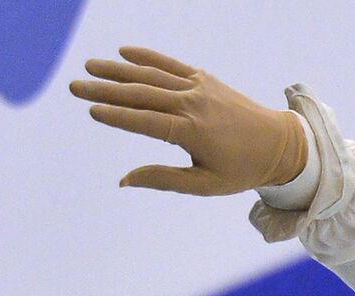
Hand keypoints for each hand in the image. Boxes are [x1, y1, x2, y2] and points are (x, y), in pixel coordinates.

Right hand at [69, 46, 306, 195]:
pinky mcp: (205, 80)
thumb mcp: (205, 185)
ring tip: (89, 67)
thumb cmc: (242, 170)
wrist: (279, 144)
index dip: (116, 116)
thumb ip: (164, 179)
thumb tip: (124, 180)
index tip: (90, 110)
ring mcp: (200, 88)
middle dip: (105, 89)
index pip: (145, 121)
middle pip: (141, 93)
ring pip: (152, 75)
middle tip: (74, 86)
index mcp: (192, 132)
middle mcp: (194, 105)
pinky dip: (148, 56)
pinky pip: (172, 64)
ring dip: (119, 70)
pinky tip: (124, 52)